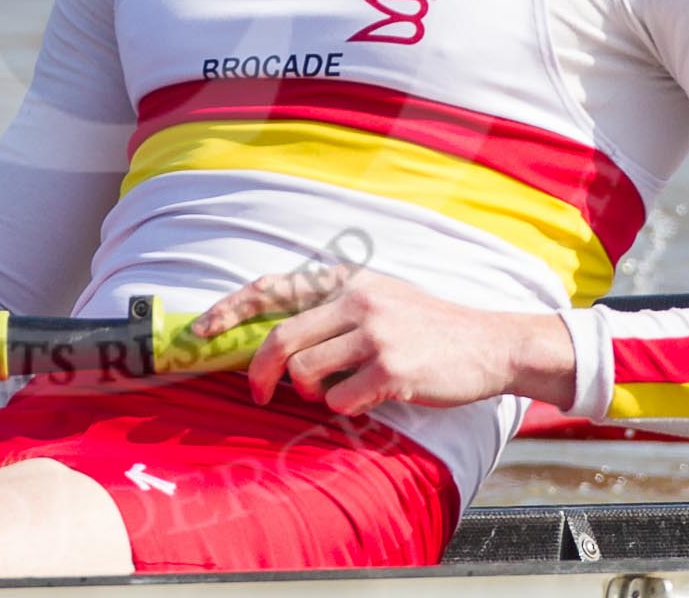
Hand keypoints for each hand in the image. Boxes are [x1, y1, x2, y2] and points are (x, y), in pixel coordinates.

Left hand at [190, 265, 574, 416]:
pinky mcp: (392, 369)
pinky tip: (369, 399)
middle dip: (261, 371)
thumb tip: (273, 334)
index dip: (230, 309)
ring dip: (311, 392)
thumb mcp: (380, 296)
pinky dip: (345, 407)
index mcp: (348, 281)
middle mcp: (357, 300)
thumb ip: (332, 307)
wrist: (489, 345)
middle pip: (281, 337)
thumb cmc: (426, 328)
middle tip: (260, 393)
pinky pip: (340, 399)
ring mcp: (376, 334)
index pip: (274, 287)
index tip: (200, 330)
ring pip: (307, 372)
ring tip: (337, 390)